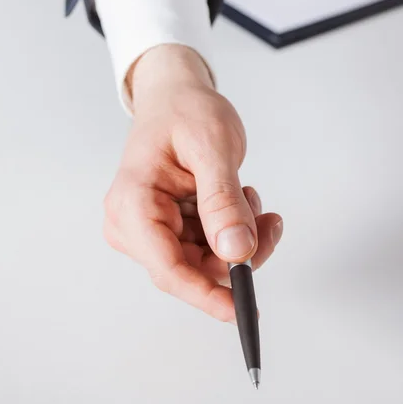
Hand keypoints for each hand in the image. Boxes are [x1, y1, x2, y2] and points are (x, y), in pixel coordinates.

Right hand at [103, 45, 282, 321]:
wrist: (177, 95)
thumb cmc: (186, 110)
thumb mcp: (212, 149)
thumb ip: (223, 202)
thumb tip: (236, 251)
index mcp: (133, 205)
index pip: (169, 268)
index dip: (206, 293)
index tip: (242, 308)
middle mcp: (134, 223)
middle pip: (193, 268)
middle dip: (238, 252)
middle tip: (269, 223)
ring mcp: (151, 226)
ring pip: (206, 260)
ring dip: (240, 236)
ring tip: (251, 196)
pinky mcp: (169, 225)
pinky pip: (208, 245)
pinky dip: (234, 228)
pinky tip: (242, 198)